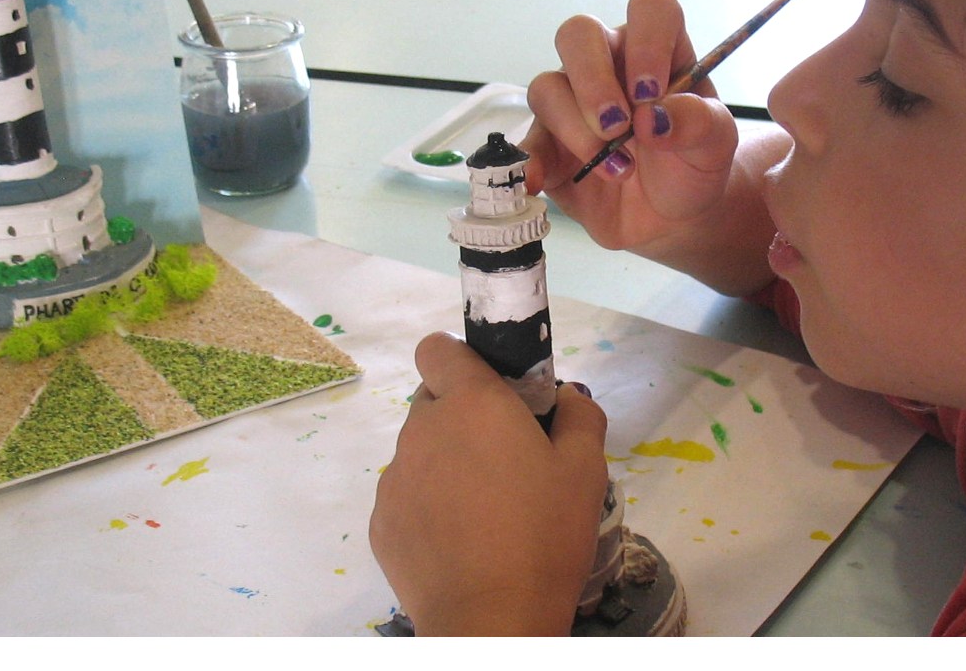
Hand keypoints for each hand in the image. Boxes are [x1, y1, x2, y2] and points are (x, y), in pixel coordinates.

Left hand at [370, 335, 605, 635]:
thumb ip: (579, 417)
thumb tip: (565, 397)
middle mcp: (421, 429)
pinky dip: (430, 508)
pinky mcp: (380, 519)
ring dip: (448, 466)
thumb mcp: (585, 471)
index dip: (462, 361)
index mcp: (470, 405)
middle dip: (465, 419)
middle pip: (434, 403)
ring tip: (490, 512)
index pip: (438, 348)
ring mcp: (393, 475)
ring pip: (421, 452)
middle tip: (508, 462)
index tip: (493, 391)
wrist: (489, 618)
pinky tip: (463, 542)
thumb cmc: (543, 536)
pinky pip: (407, 496)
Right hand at [521, 0, 741, 258]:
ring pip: (546, 85)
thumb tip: (654, 118)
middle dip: (593, 80)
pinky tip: (540, 181)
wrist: (670, 218)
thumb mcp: (715, 146)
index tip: (652, 93)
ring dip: (577, 130)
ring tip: (616, 170)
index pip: (649, 9)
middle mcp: (607, 63)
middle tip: (617, 128)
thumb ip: (700, 124)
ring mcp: (570, 100)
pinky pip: (523, 139)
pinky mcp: (545, 141)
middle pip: (577, 33)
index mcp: (655, 50)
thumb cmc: (693, 165)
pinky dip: (530, 160)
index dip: (647, 41)